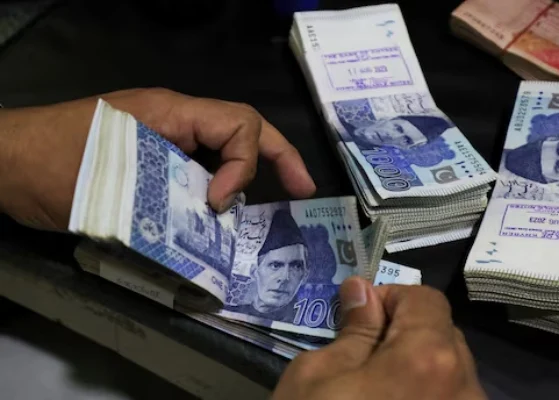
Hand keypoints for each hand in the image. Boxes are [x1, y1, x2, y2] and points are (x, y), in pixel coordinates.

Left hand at [0, 88, 315, 229]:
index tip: (221, 204)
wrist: (4, 166)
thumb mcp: (116, 178)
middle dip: (279, 156)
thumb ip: (174, 193)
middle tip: (303, 189)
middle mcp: (174, 121)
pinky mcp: (150, 162)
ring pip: (222, 150)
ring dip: (247, 178)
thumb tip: (218, 217)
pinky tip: (218, 222)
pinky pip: (197, 170)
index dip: (245, 164)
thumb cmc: (51, 166)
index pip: (238, 124)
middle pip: (242, 128)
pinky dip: (215, 192)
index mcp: (171, 112)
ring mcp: (162, 140)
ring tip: (261, 217)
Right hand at [272, 278, 486, 399]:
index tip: (359, 317)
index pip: (425, 299)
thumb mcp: (318, 378)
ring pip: (450, 372)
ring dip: (417, 368)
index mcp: (430, 357)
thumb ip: (352, 330)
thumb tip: (363, 290)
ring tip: (376, 391)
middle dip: (405, 333)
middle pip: (443, 335)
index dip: (390, 298)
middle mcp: (465, 387)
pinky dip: (426, 397)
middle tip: (362, 355)